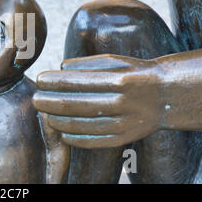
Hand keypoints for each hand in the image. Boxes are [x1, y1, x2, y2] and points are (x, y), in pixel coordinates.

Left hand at [33, 54, 164, 147]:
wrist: (166, 95)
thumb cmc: (135, 73)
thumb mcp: (116, 60)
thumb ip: (87, 64)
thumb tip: (60, 67)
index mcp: (119, 80)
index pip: (78, 82)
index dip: (55, 82)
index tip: (39, 79)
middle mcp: (122, 102)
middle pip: (76, 105)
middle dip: (50, 102)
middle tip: (35, 99)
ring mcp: (124, 123)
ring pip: (83, 125)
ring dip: (59, 120)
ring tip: (45, 114)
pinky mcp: (125, 138)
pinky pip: (95, 141)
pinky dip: (75, 138)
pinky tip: (62, 131)